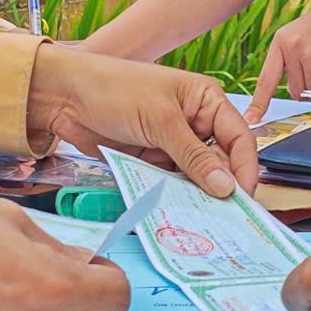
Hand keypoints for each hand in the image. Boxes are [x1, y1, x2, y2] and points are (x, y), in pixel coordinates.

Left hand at [28, 45, 258, 196]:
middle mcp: (194, 122)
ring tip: (205, 220)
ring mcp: (172, 142)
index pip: (238, 137)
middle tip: (226, 217)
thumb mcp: (161, 120)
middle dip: (222, 186)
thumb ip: (194, 156)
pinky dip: (175, 196)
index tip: (245, 197)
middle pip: (221, 160)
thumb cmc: (115, 90)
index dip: (245, 167)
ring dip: (198, 195)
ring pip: (197, 176)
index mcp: (205, 100)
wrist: (64, 96)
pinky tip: (179, 212)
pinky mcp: (152, 159)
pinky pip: (172, 182)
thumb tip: (226, 187)